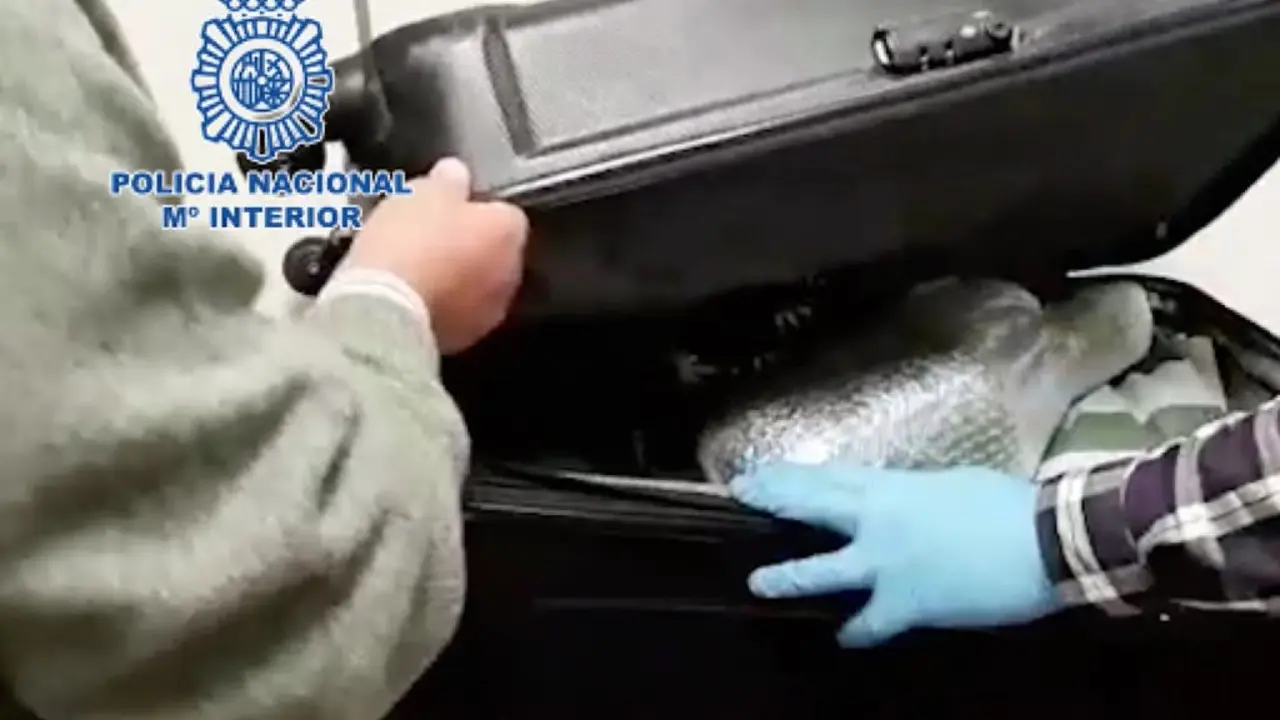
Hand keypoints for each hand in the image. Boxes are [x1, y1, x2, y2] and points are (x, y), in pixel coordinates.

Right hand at [348, 158, 529, 353]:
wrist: (385, 307)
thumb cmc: (409, 242)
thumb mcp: (424, 192)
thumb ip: (448, 180)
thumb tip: (456, 174)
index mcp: (509, 231)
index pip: (504, 211)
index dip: (474, 207)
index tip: (447, 206)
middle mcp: (510, 273)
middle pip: (493, 251)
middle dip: (468, 245)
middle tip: (429, 235)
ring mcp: (490, 310)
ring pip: (476, 285)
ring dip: (455, 277)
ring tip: (415, 266)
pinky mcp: (465, 337)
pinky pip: (456, 312)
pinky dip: (440, 303)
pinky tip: (411, 294)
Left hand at [730, 463, 1062, 647]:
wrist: (1043, 541)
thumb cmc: (1006, 504)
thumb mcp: (952, 483)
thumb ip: (914, 492)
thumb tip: (901, 499)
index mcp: (891, 486)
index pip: (828, 478)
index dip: (790, 475)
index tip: (760, 470)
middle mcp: (876, 522)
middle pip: (813, 506)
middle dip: (775, 500)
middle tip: (742, 495)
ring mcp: (886, 564)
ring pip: (822, 570)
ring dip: (787, 576)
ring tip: (757, 582)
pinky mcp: (906, 603)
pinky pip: (870, 622)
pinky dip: (857, 631)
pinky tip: (842, 638)